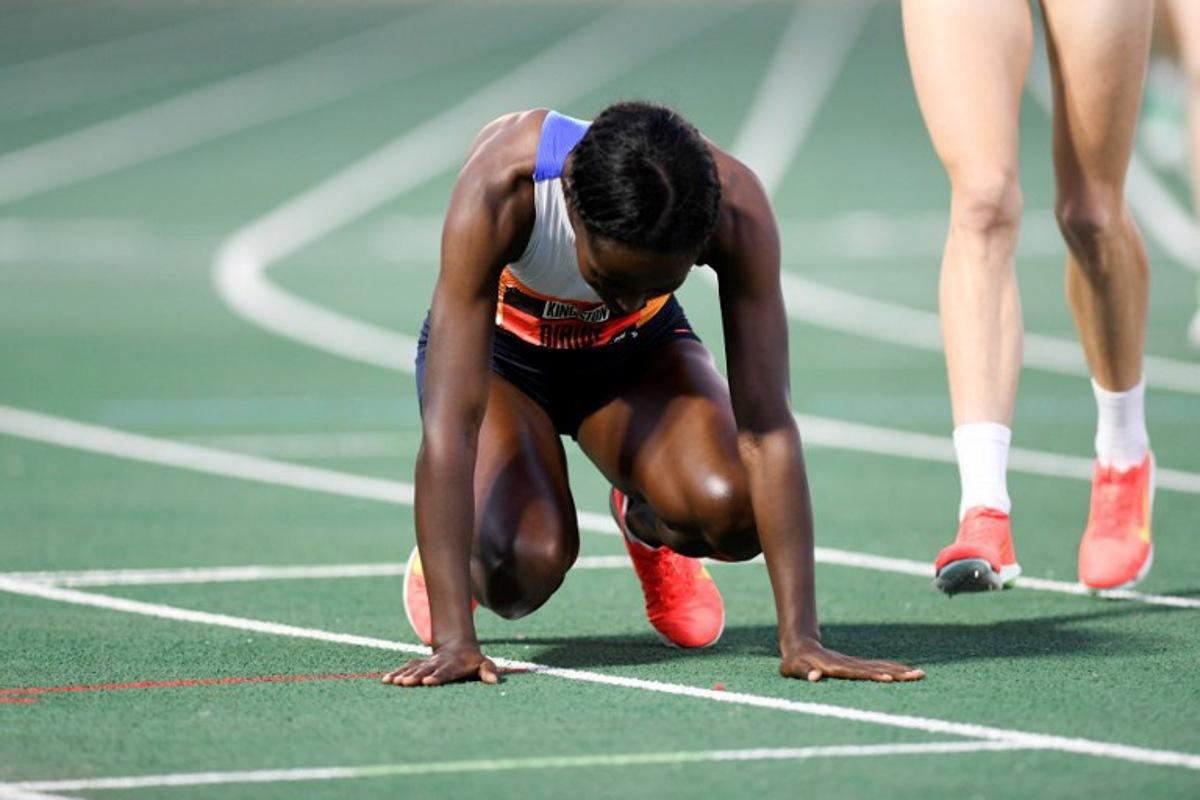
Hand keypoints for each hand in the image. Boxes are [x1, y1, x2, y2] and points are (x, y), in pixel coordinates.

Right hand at [382, 642, 499, 686]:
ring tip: (392, 682)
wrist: (457, 646)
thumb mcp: (483, 664)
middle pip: (425, 670)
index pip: (445, 672)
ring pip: (413, 669)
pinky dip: (395, 673)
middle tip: (405, 683)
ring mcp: (426, 663)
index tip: (428, 682)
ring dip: (403, 675)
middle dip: (415, 677)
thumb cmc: (471, 662)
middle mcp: (437, 663)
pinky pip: (405, 668)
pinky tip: (385, 680)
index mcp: (453, 665)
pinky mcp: (417, 664)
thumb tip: (495, 682)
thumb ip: (488, 671)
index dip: (437, 677)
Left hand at [780, 638, 923, 682]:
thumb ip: (804, 673)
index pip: (857, 672)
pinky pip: (878, 666)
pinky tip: (906, 672)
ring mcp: (854, 663)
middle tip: (917, 676)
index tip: (889, 678)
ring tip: (920, 674)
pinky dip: (893, 668)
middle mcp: (848, 663)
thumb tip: (816, 677)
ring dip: (900, 670)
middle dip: (897, 672)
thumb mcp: (794, 668)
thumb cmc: (795, 662)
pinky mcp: (856, 664)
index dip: (872, 675)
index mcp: (835, 666)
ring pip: (881, 665)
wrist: (800, 644)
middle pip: (876, 667)